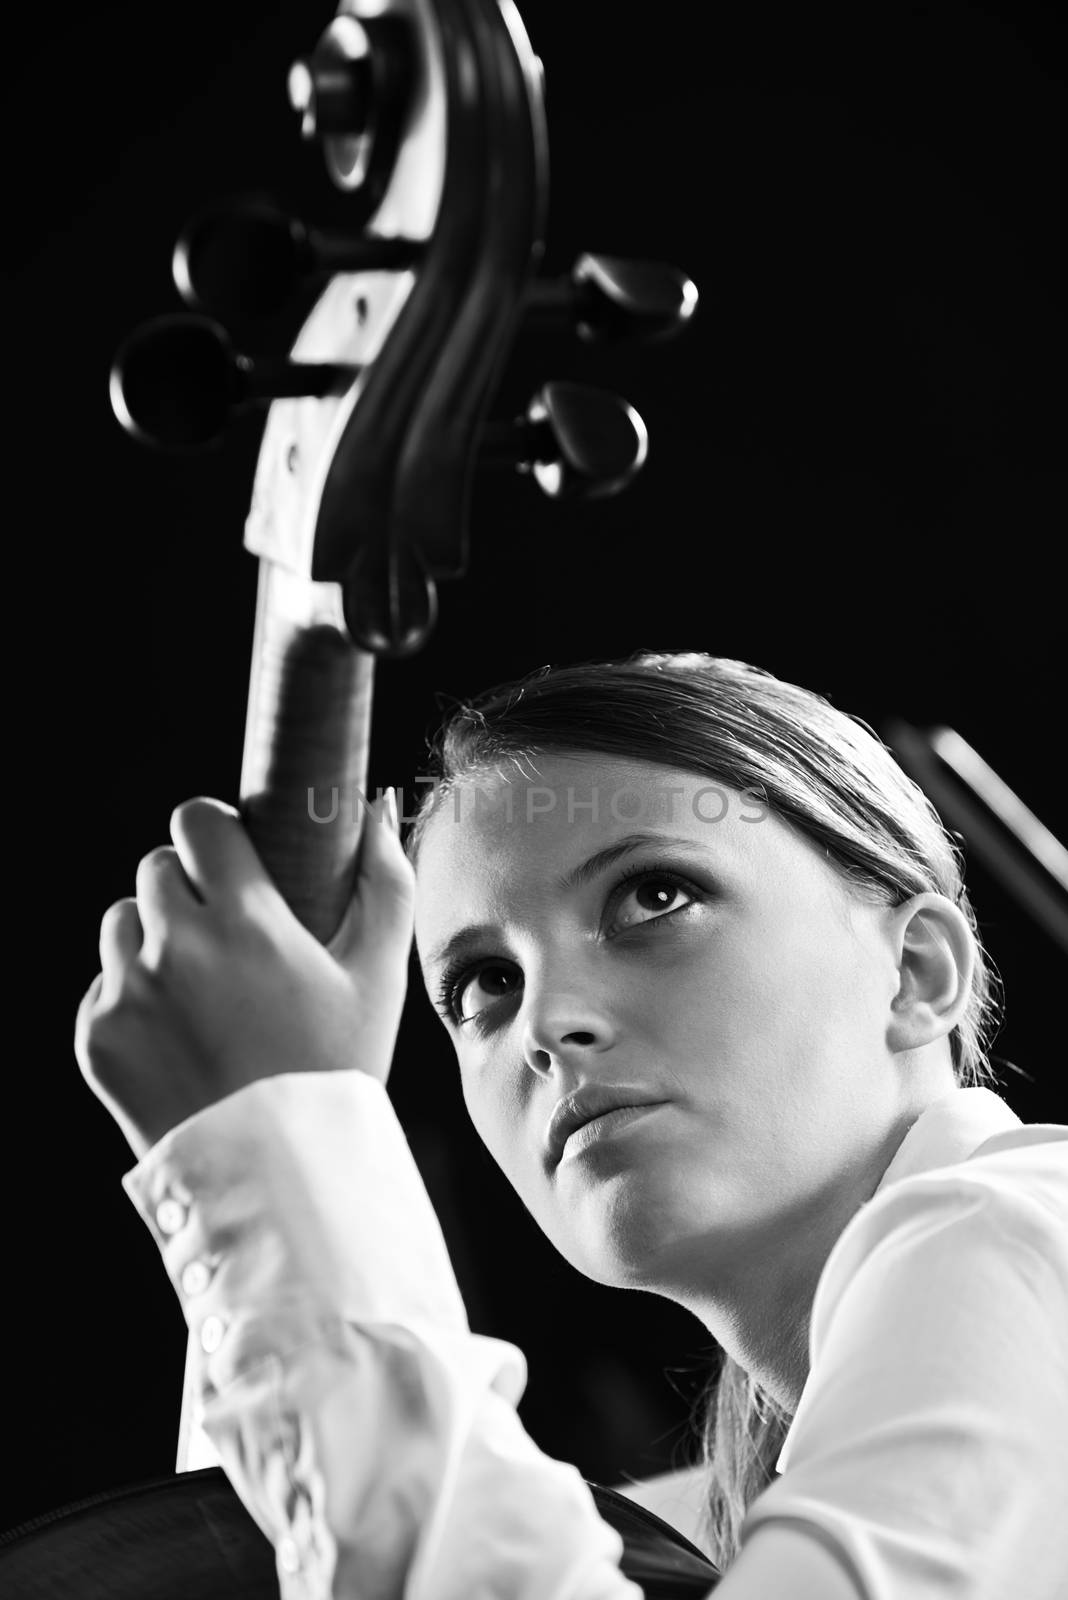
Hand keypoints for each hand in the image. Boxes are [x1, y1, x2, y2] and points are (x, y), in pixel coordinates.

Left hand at [75, 792, 414, 1158]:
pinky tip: (179, 1034)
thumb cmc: (338, 1069)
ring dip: (153, 937)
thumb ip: (385, 882)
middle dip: (187, 888)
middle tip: (224, 931)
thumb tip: (374, 808)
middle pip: (155, 867)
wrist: (279, 1174)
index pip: (198, 822)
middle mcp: (175, 950)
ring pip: (121, 923)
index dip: (217, 834)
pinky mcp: (98, 1039)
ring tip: (199, 985)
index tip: (236, 861)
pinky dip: (134, 999)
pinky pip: (105, 987)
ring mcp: (128, 996)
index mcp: (245, 922)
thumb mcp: (378, 977)